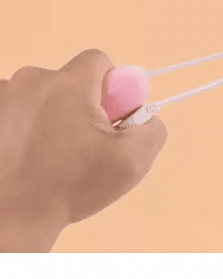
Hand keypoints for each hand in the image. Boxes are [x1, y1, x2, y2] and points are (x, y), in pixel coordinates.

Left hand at [0, 49, 167, 251]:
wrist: (9, 217)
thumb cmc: (72, 186)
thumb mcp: (132, 161)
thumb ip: (152, 128)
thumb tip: (143, 114)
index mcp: (69, 84)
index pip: (98, 61)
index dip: (110, 87)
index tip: (107, 118)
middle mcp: (31, 80)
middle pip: (68, 80)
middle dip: (79, 104)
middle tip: (81, 142)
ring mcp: (3, 95)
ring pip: (40, 95)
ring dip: (48, 114)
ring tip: (48, 154)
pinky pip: (14, 108)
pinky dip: (22, 124)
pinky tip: (24, 153)